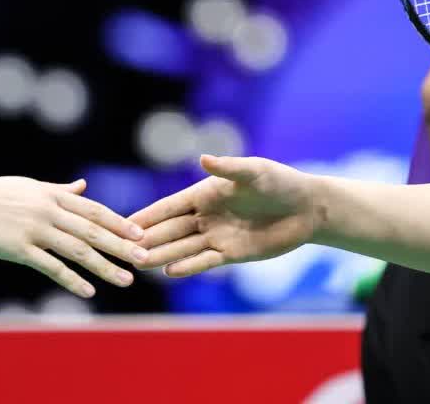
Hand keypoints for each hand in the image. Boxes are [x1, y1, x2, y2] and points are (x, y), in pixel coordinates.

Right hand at [0, 177, 147, 297]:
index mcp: (52, 194)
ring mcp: (34, 230)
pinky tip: (88, 291)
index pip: (94, 210)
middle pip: (92, 230)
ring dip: (103, 266)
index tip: (141, 234)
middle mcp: (48, 210)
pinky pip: (50, 266)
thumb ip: (59, 189)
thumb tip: (83, 186)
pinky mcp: (18, 248)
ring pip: (77, 249)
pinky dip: (71, 279)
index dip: (119, 223)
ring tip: (124, 279)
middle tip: (144, 259)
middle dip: (121, 246)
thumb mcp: (30, 186)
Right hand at [128, 155, 320, 276]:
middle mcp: (207, 216)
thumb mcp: (255, 172)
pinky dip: (188, 266)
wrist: (307, 208)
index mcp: (206, 193)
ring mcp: (218, 235)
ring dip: (162, 255)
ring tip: (139, 264)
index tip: (125, 222)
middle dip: (148, 239)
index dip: (149, 214)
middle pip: (171, 229)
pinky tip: (170, 271)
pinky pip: (205, 261)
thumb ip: (228, 169)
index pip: (170, 206)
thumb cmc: (280, 182)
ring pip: (183, 247)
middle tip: (122, 249)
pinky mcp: (232, 253)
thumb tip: (203, 158)